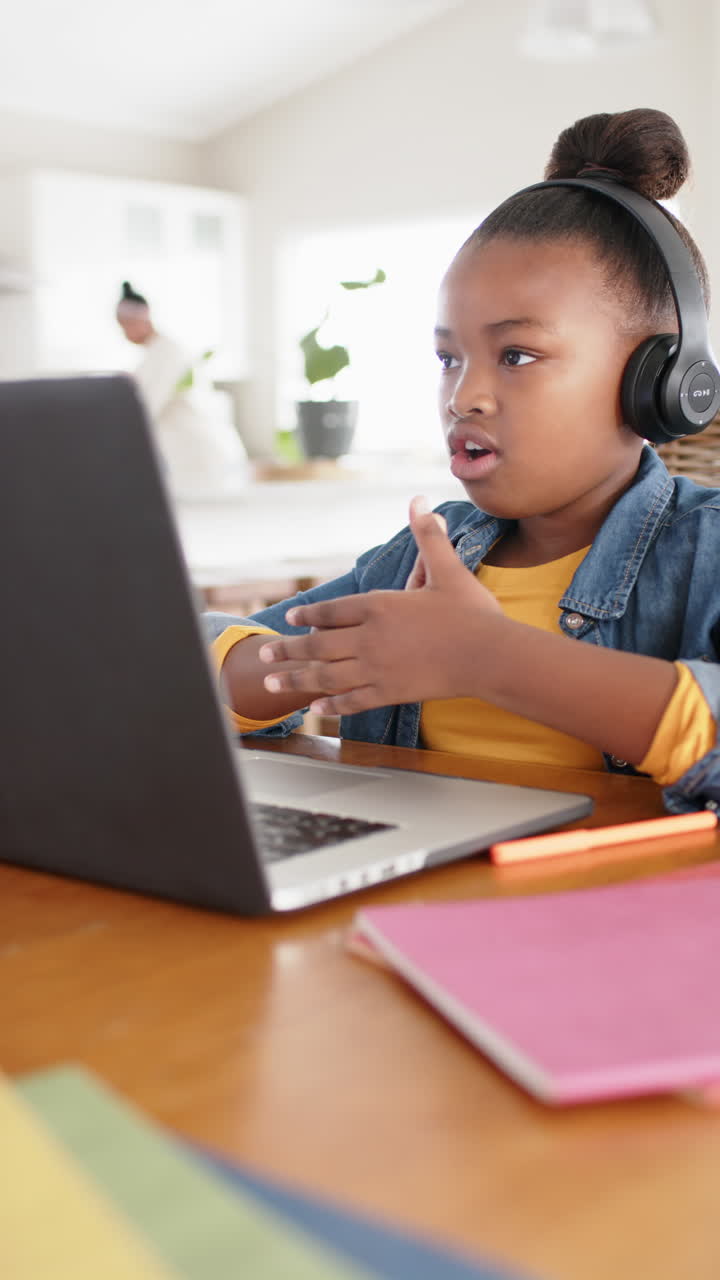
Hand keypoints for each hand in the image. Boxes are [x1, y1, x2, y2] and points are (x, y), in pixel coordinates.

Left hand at [257, 495, 503, 714]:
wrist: (490, 655)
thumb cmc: (471, 612)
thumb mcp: (447, 569)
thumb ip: (428, 537)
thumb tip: (420, 500)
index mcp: (379, 605)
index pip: (332, 610)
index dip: (307, 616)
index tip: (290, 619)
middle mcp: (369, 637)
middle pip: (317, 645)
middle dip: (287, 650)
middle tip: (264, 654)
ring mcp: (377, 668)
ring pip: (325, 675)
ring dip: (295, 680)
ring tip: (271, 684)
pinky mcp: (390, 693)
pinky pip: (352, 700)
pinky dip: (331, 704)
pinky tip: (317, 707)